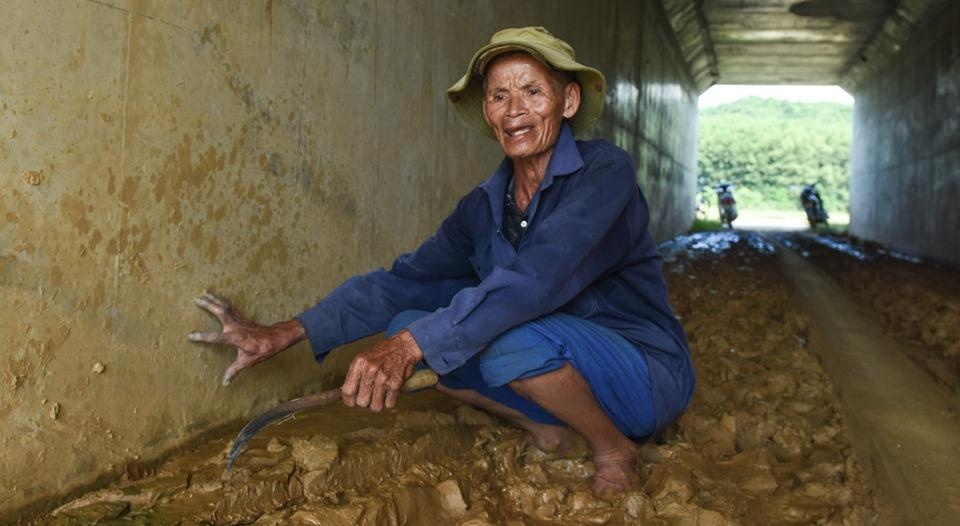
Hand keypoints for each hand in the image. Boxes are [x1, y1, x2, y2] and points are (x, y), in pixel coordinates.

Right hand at [188, 291, 304, 385]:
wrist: (276, 338)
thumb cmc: (262, 350)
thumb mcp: (247, 362)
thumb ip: (234, 371)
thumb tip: (225, 383)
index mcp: (235, 337)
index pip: (215, 337)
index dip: (203, 337)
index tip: (190, 336)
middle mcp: (236, 326)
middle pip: (220, 312)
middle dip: (208, 305)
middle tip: (196, 299)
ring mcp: (240, 319)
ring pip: (225, 305)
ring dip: (214, 298)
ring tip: (203, 292)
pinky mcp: (242, 317)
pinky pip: (231, 306)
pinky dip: (223, 300)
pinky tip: (216, 297)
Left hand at [341, 330, 422, 411]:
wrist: (404, 346)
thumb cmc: (384, 353)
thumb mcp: (364, 359)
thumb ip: (356, 375)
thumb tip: (348, 394)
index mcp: (359, 363)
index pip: (347, 391)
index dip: (349, 401)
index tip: (352, 402)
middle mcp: (370, 370)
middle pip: (362, 402)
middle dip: (366, 402)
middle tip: (370, 395)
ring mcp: (383, 378)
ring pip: (375, 406)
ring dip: (378, 403)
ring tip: (380, 394)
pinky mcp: (395, 384)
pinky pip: (389, 404)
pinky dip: (390, 401)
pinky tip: (390, 392)